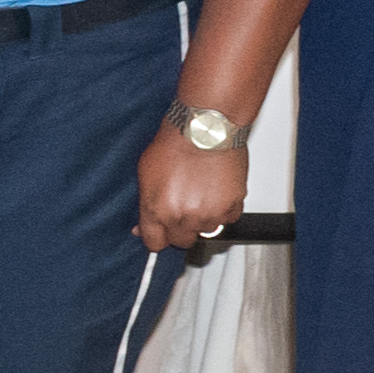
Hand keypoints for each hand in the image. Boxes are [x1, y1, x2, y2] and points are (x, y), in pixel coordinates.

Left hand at [135, 124, 248, 252]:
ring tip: (201, 192)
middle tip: (183, 207)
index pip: (154, 243)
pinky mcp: (231, 207)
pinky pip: (228, 219)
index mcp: (157, 210)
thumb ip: (146, 204)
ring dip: (204, 217)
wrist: (204, 129)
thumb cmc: (175, 144)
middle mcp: (182, 217)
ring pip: (205, 230)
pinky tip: (217, 190)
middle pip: (181, 241)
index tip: (161, 231)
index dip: (158, 236)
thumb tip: (142, 226)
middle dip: (181, 228)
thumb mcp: (145, 173)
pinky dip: (224, 209)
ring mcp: (208, 214)